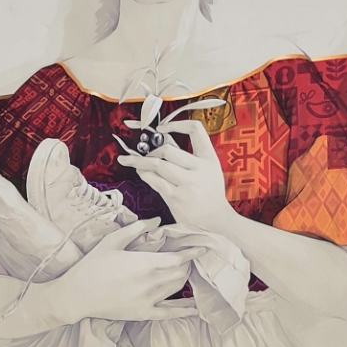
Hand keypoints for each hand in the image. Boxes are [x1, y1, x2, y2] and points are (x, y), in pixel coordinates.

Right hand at [49, 218, 203, 322]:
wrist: (77, 294)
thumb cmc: (93, 265)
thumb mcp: (113, 241)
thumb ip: (137, 229)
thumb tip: (157, 221)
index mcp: (145, 263)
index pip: (178, 259)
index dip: (192, 253)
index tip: (203, 248)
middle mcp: (151, 282)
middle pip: (181, 273)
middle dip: (187, 264)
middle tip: (187, 257)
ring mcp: (149, 300)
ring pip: (177, 288)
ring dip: (184, 278)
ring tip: (186, 271)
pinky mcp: (143, 313)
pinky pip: (169, 313)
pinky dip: (184, 311)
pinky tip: (196, 308)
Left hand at [117, 120, 236, 233]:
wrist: (217, 222)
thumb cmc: (210, 195)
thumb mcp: (208, 171)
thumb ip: (189, 157)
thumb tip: (162, 141)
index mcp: (209, 159)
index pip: (196, 129)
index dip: (176, 124)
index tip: (161, 128)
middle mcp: (199, 169)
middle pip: (168, 149)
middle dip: (152, 151)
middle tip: (144, 154)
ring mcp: (187, 183)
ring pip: (157, 164)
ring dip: (139, 161)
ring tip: (129, 160)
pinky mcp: (175, 197)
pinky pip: (154, 180)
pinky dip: (144, 174)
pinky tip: (140, 173)